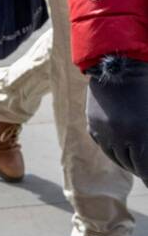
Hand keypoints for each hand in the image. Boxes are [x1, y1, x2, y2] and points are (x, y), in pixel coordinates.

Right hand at [87, 57, 147, 183]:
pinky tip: (125, 146)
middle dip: (142, 168)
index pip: (146, 170)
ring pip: (117, 158)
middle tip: (146, 170)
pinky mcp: (93, 125)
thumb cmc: (147, 88)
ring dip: (129, 161)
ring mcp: (103, 132)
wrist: (121, 64)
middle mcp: (119, 137)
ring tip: (138, 161)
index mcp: (140, 135)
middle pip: (132, 166)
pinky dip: (116, 149)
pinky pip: (105, 146)